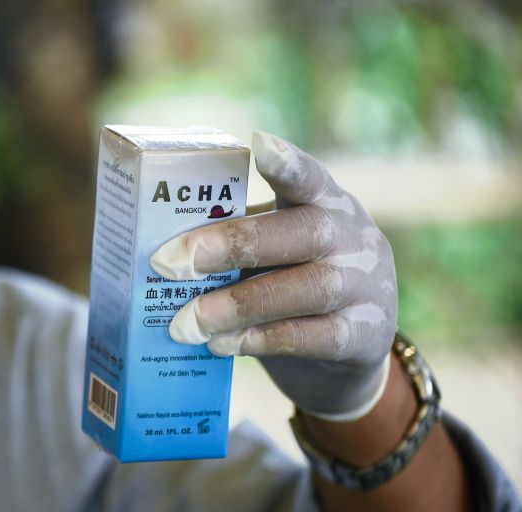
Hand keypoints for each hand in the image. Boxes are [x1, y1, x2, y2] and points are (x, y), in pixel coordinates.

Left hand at [150, 132, 397, 420]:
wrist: (353, 348)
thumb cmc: (293, 281)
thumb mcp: (279, 249)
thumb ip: (241, 239)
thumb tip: (164, 251)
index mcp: (326, 203)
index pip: (309, 176)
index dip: (287, 162)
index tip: (259, 143)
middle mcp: (353, 237)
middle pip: (298, 233)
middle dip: (229, 245)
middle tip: (169, 263)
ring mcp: (366, 287)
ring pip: (304, 289)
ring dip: (236, 305)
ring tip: (186, 322)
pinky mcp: (364, 335)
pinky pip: (311, 337)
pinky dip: (259, 340)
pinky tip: (220, 344)